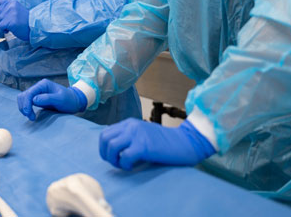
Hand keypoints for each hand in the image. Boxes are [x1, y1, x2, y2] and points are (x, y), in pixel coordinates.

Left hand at [0, 0, 29, 40]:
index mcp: (10, 2)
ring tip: (13, 25)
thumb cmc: (25, 20)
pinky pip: (1, 26)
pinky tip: (12, 28)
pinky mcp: (10, 21)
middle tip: (11, 22)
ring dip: (3, 25)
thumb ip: (4, 9)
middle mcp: (9, 5)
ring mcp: (10, 13)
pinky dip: (5, 29)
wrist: (34, 26)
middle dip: (0, 20)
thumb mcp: (15, 10)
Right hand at [16, 78, 86, 120]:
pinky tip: (30, 114)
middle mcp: (38, 87)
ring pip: (23, 98)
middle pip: (24, 95)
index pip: (29, 93)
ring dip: (23, 107)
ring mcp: (37, 93)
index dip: (26, 103)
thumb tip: (34, 100)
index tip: (28, 113)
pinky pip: (27, 102)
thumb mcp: (60, 99)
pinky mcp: (37, 99)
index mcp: (43, 85)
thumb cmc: (69, 100)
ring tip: (30, 116)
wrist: (74, 102)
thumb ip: (47, 98)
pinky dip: (26, 108)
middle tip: (30, 117)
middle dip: (24, 106)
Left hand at [99, 118, 215, 170]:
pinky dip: (125, 165)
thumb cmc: (166, 142)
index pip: (105, 133)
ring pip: (111, 147)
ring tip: (124, 165)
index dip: (104, 148)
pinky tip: (132, 167)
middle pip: (104, 140)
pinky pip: (125, 156)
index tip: (113, 157)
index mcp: (129, 123)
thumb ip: (129, 137)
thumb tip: (114, 150)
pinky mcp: (144, 146)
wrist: (186, 142)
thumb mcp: (143, 134)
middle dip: (106, 154)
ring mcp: (137, 135)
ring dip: (114, 160)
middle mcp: (130, 126)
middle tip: (117, 163)